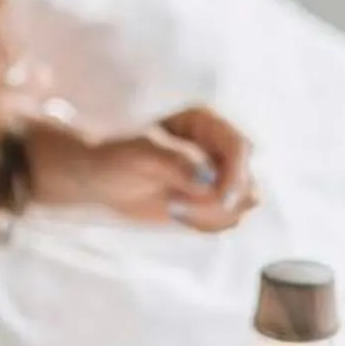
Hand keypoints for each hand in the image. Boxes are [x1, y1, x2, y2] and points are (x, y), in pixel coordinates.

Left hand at [25, 103, 255, 230]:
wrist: (95, 178)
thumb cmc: (111, 156)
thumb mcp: (138, 155)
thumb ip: (175, 164)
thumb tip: (209, 182)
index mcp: (204, 121)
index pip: (239, 147)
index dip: (235, 175)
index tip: (217, 199)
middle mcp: (217, 146)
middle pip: (249, 178)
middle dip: (223, 201)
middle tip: (179, 208)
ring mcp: (217, 175)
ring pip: (243, 203)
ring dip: (214, 215)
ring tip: (174, 209)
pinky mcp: (209, 200)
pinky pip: (228, 219)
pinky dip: (207, 224)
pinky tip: (176, 215)